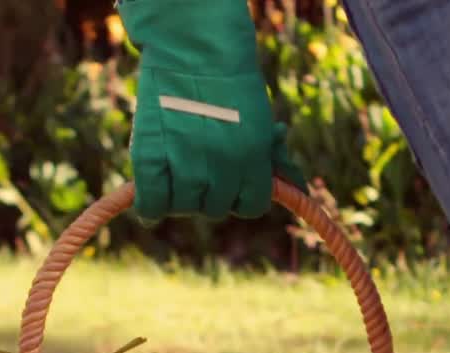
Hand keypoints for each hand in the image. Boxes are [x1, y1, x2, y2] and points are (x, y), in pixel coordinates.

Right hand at [117, 0, 306, 221]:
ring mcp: (185, 165)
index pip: (250, 206)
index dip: (240, 197)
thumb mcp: (262, 121)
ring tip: (176, 174)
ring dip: (181, 198)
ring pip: (184, 207)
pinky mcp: (150, 159)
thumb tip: (299, 188)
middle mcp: (221, 169)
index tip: (231, 186)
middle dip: (209, 194)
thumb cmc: (232, 82)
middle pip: (215, 208)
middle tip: (199, 170)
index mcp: (253, 160)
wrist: (195, 47)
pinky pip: (151, 204)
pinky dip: (150, 207)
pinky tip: (151, 203)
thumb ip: (274, 158)